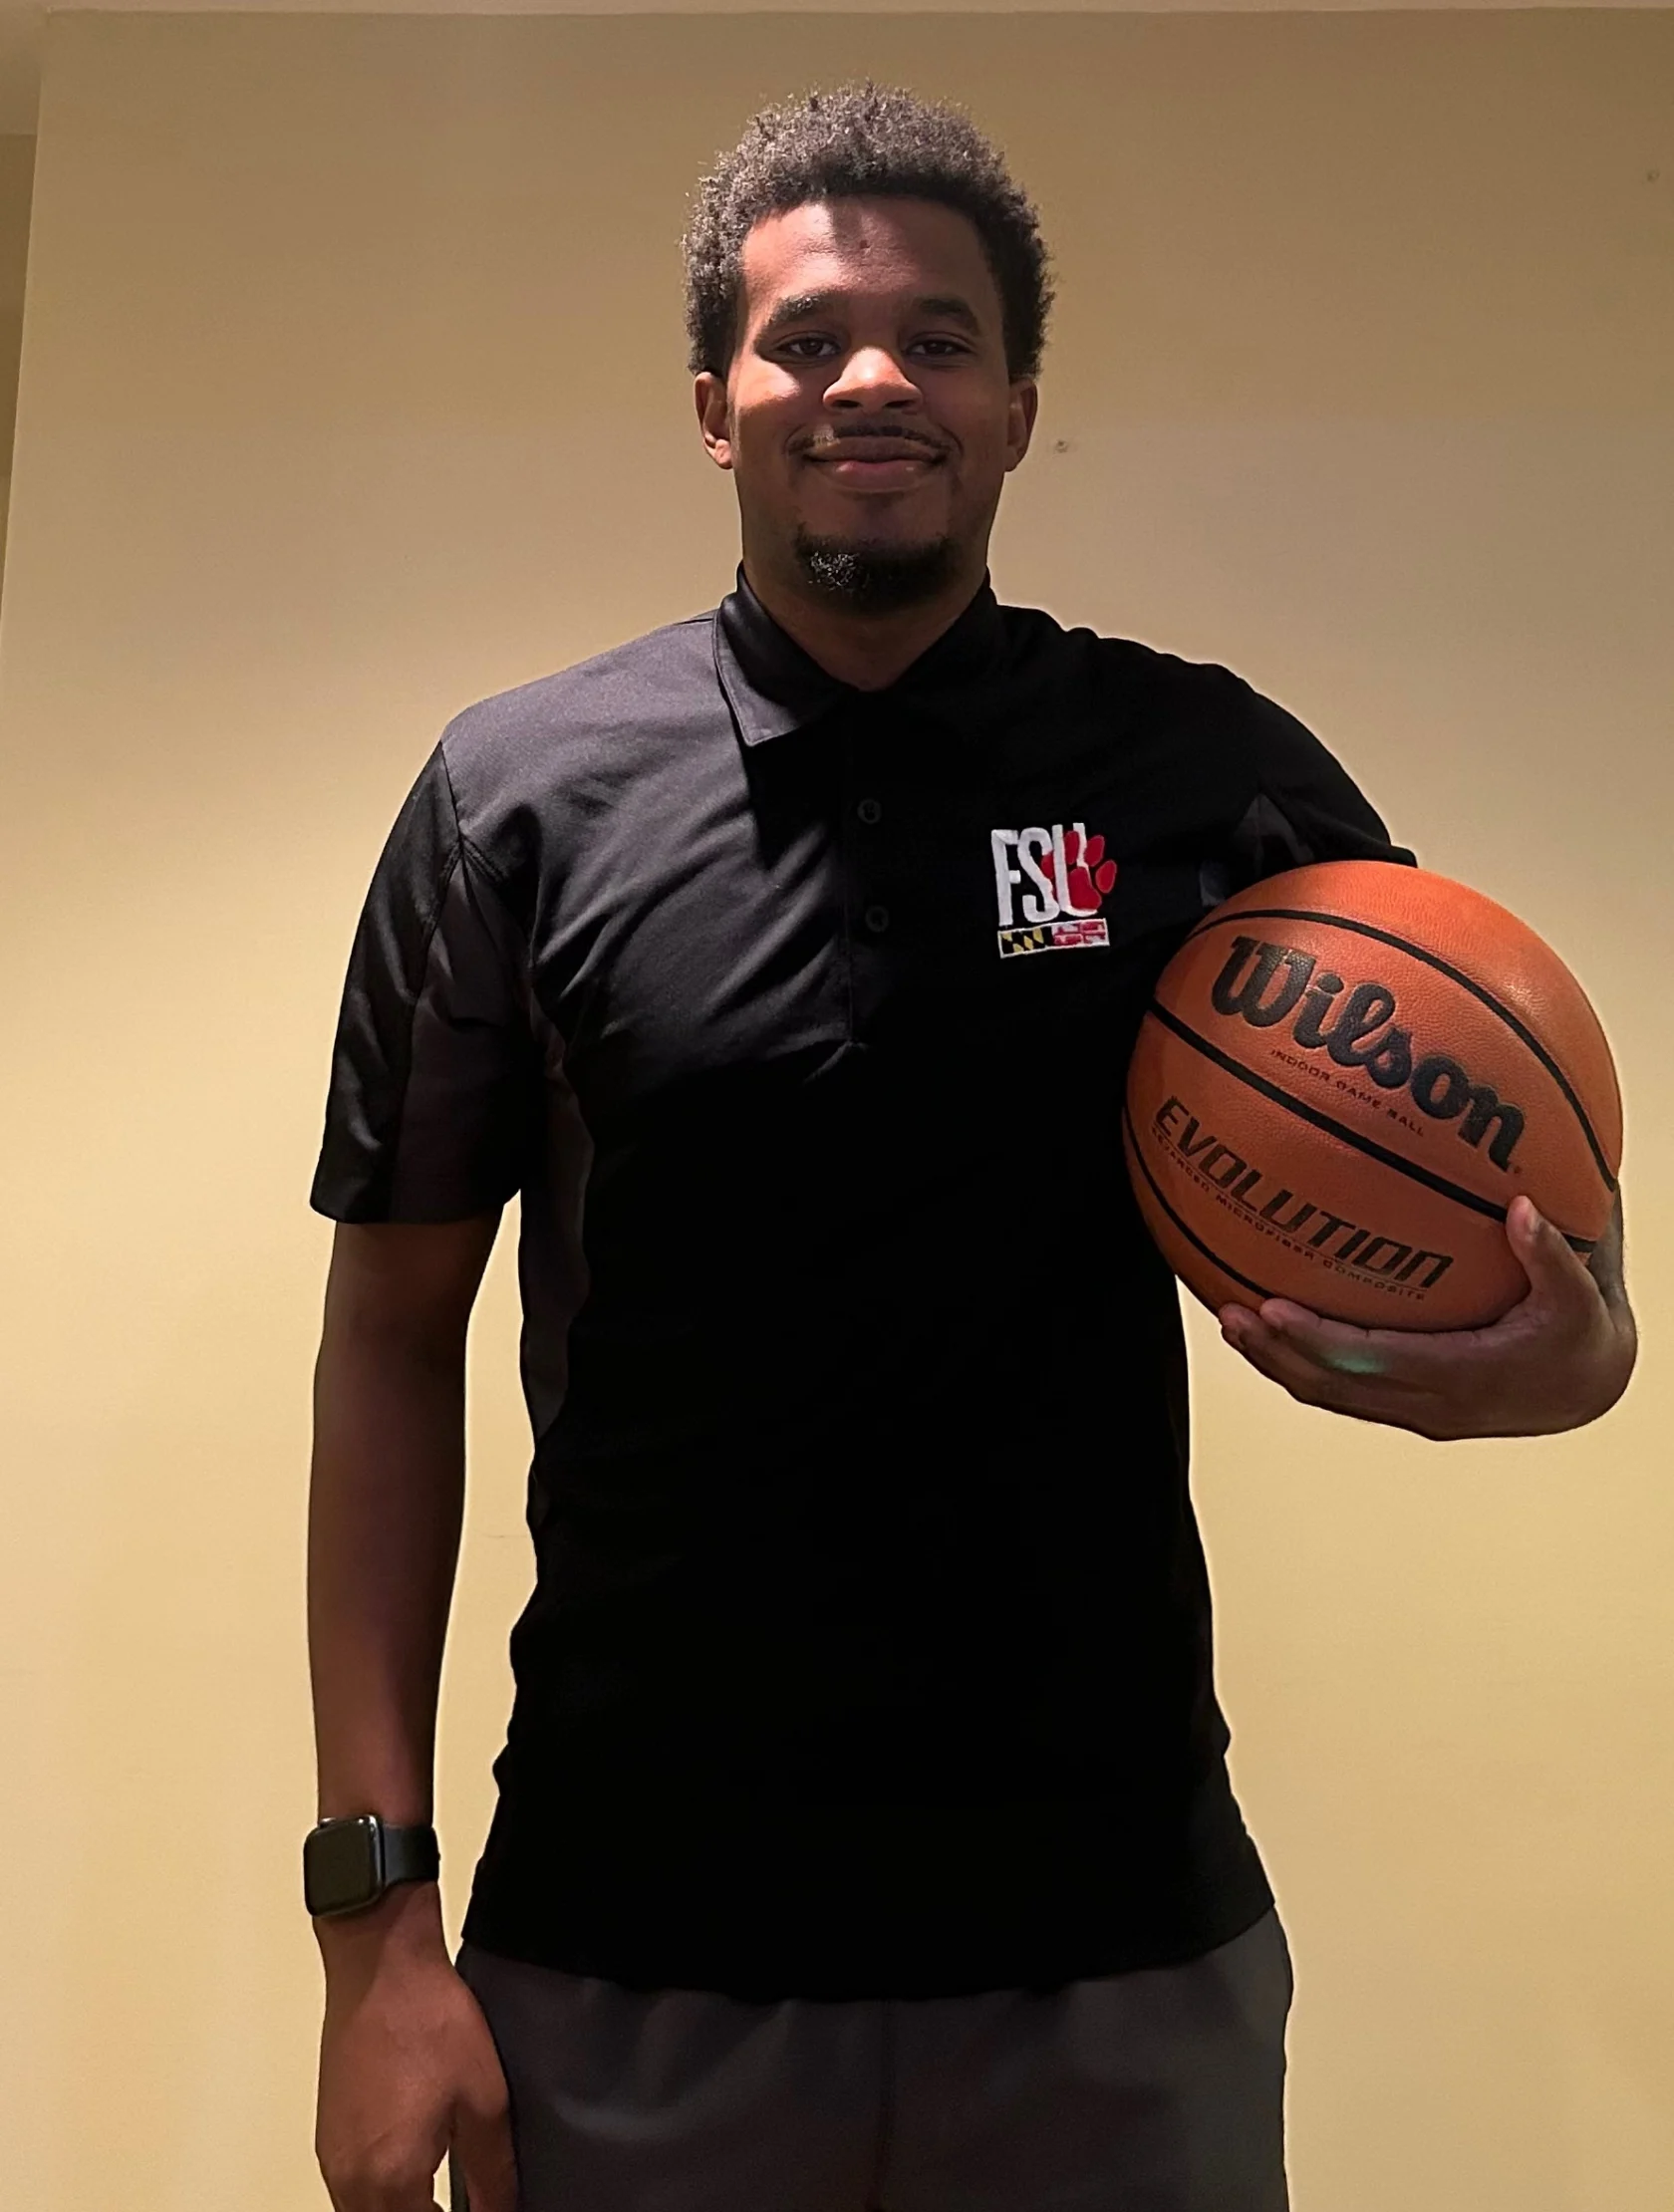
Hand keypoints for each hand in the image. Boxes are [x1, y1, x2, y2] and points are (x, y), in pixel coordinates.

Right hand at [315, 1884, 516, 2211]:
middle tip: (469, 2205)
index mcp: (391, 2180)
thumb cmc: (428, 2021)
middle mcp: (350, 2179)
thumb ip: (494, 2173)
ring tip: (442, 2200)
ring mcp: (333, 2157)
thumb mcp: (484, 2101)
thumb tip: (503, 2211)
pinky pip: (350, 2193)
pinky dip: (381, 2198)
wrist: (382, 1967)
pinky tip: (412, 2178)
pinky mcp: (328, 2135)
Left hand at [1217, 1193, 1634, 1440]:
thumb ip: (1548, 1254)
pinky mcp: (1412, 1410)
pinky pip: (1345, 1392)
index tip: (1272, 1308)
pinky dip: (1304, 1366)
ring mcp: (1418, 1412)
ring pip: (1331, 1396)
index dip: (1317, 1340)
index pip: (1371, 1361)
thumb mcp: (1578, 1295)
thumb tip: (1520, 1207)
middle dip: (1276, 1354)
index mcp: (1463, 1375)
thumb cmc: (1579, 1334)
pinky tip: (1274, 1332)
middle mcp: (1431, 1403)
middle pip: (1333, 1386)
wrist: (1588, 1389)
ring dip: (1278, 1364)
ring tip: (1232, 1325)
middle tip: (1229, 1315)